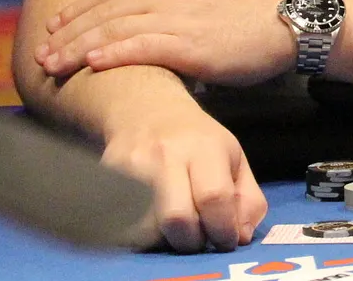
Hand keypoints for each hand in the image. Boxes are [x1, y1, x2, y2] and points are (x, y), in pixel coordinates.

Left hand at [36, 0, 294, 84]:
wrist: (289, 17)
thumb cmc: (249, 16)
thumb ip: (173, 8)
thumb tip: (149, 27)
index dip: (77, 11)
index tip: (54, 26)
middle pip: (104, 11)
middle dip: (68, 32)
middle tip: (41, 52)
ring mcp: (177, 16)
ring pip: (114, 29)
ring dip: (78, 47)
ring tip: (53, 63)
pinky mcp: (190, 43)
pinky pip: (142, 46)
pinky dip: (113, 53)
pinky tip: (92, 64)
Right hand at [100, 95, 266, 252]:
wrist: (146, 110)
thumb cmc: (197, 140)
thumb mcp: (233, 158)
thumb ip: (247, 198)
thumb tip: (241, 237)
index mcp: (204, 148)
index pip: (214, 198)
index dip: (223, 229)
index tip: (226, 240)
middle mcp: (166, 155)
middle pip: (177, 218)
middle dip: (192, 241)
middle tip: (198, 239)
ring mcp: (131, 166)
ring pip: (145, 227)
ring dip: (164, 239)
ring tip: (175, 228)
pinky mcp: (105, 177)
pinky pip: (121, 223)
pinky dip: (139, 232)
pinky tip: (152, 221)